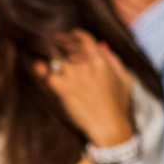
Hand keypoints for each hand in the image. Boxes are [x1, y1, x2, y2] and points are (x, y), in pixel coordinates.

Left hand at [40, 32, 134, 147]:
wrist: (109, 127)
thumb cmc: (119, 106)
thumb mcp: (125, 80)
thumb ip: (114, 60)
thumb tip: (103, 46)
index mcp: (101, 62)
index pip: (84, 39)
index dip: (74, 35)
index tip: (69, 36)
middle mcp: (86, 66)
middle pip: (67, 46)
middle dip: (60, 44)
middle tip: (54, 44)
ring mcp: (73, 76)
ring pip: (55, 58)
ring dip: (52, 58)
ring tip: (48, 58)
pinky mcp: (62, 89)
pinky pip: (47, 73)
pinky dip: (41, 70)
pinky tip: (39, 68)